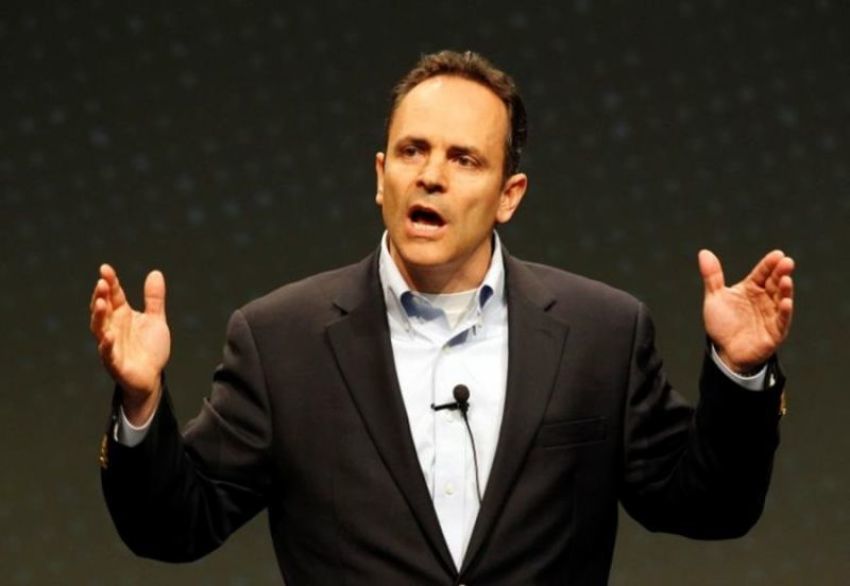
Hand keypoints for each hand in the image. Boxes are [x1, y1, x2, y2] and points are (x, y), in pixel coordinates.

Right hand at [89, 264, 170, 423]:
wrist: (152, 377)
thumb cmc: (149, 348)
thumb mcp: (156, 320)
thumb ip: (154, 299)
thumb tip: (155, 272)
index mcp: (122, 315)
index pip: (113, 295)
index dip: (109, 282)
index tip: (105, 268)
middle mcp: (113, 327)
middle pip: (103, 309)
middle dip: (100, 296)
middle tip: (101, 283)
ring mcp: (111, 345)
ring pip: (100, 329)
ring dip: (99, 316)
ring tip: (101, 303)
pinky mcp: (115, 363)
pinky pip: (107, 353)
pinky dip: (107, 345)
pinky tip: (108, 336)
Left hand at [699, 249, 794, 373]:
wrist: (724, 351)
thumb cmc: (723, 323)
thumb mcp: (715, 297)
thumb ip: (712, 276)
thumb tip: (704, 252)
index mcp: (752, 289)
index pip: (762, 273)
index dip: (769, 264)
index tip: (777, 254)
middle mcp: (764, 299)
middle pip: (774, 283)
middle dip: (781, 272)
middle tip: (787, 262)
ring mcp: (771, 315)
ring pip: (781, 299)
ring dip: (785, 289)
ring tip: (786, 279)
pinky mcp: (774, 332)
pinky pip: (781, 320)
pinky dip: (784, 311)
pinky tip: (786, 302)